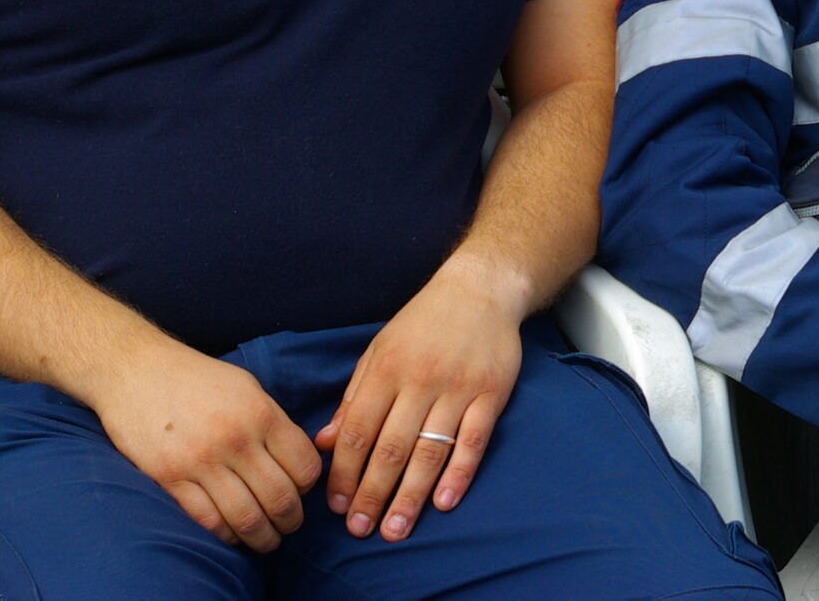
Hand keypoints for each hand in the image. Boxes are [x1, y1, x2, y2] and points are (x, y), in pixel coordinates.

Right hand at [87, 341, 322, 552]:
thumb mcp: (247, 387)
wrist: (135, 370)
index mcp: (261, 413)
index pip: (305, 466)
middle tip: (288, 526)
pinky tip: (231, 534)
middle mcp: (236, 439)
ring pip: (247, 518)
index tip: (301, 492)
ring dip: (262, 538)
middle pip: (281, 499)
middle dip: (291, 521)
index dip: (309, 487)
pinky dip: (226, 537)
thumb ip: (273, 423)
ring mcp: (201, 461)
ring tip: (264, 539)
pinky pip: (207, 521)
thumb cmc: (196, 378)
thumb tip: (295, 462)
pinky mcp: (169, 478)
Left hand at [316, 260, 527, 540]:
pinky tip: (443, 503)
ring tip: (395, 529)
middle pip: (391, 448)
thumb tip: (326, 443)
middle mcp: (420, 380)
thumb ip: (354, 398)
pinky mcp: (492, 393)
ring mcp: (459, 388)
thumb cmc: (422, 323)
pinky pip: (474, 440)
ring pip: (430, 452)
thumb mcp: (379, 351)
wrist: (480, 289)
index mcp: (387, 370)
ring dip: (411, 496)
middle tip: (360, 530)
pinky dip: (459, 474)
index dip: (344, 473)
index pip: (358, 431)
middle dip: (372, 494)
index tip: (335, 506)